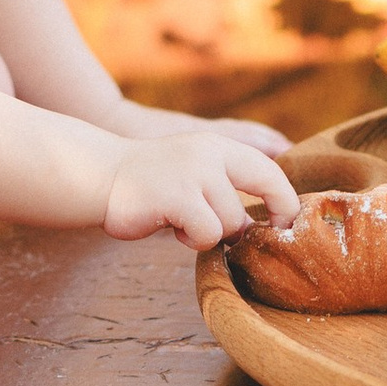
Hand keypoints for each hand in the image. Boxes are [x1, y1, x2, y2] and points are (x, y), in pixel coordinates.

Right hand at [104, 121, 298, 249]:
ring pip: (233, 222)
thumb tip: (261, 226)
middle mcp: (211, 152)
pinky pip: (208, 233)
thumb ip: (225, 188)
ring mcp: (195, 172)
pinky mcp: (178, 195)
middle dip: (260, 219)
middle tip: (244, 240)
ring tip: (183, 222)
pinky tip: (172, 227)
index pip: (270, 169)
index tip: (286, 225)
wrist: (100, 176)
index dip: (286, 200)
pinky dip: (192, 239)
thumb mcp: (193, 172)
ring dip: (211, 233)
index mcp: (218, 145)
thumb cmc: (150, 184)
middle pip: (267, 189)